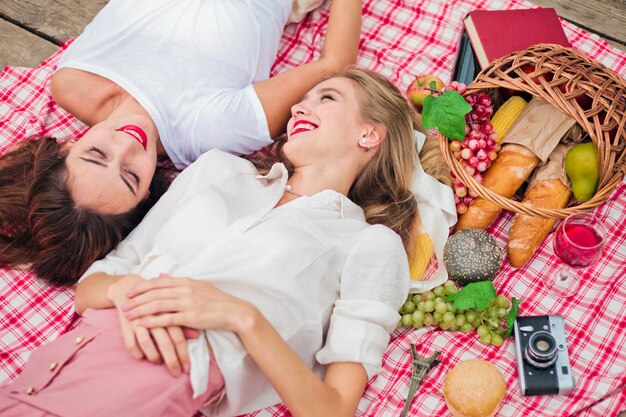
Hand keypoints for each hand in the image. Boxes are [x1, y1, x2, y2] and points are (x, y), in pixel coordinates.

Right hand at [108, 275, 198, 376]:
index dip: (183, 354)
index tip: (187, 369)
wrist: (131, 287)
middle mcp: (156, 316)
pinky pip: (130, 343)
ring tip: (158, 363)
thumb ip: (183, 322)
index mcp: (169, 312)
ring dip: (153, 356)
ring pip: (147, 343)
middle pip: (165, 342)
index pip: (179, 337)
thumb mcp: (172, 309)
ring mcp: (140, 319)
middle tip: (176, 373)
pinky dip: (136, 353)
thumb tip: (197, 335)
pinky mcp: (126, 323)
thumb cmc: (157, 302)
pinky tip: (141, 358)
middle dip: (172, 360)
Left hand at [123, 275, 257, 333]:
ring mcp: (187, 303)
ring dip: (140, 310)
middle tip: (122, 304)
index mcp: (186, 281)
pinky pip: (166, 319)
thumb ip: (178, 281)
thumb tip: (161, 276)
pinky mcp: (190, 317)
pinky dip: (152, 322)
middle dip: (136, 299)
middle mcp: (185, 290)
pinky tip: (141, 325)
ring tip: (127, 315)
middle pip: (154, 293)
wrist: (234, 312)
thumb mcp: (198, 285)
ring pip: (157, 305)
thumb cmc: (217, 299)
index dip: (142, 287)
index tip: (130, 291)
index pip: (158, 282)